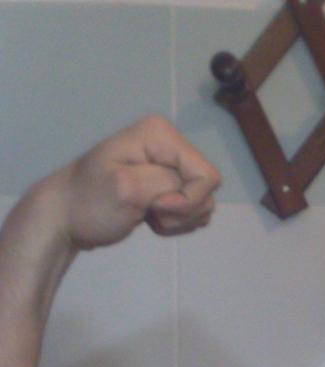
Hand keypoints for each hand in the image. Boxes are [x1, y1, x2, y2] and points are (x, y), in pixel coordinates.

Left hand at [52, 114, 221, 251]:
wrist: (68, 216)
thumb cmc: (90, 202)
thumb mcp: (126, 188)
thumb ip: (166, 183)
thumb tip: (186, 191)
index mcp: (160, 135)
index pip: (206, 175)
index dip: (187, 200)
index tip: (154, 206)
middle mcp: (170, 145)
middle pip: (207, 190)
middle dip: (183, 211)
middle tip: (148, 211)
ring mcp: (170, 166)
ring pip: (202, 203)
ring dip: (179, 220)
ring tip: (147, 214)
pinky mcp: (169, 187)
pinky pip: (193, 211)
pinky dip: (176, 223)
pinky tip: (150, 218)